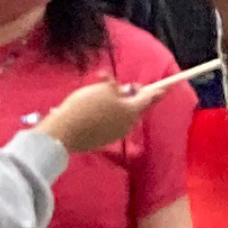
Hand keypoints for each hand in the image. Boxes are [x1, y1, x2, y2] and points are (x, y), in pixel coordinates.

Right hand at [36, 80, 164, 153]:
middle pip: (135, 108)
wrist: (64, 132)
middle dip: (134, 98)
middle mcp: (127, 124)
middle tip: (130, 88)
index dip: (154, 91)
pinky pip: (109, 123)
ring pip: (122, 116)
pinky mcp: (103, 139)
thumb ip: (116, 87)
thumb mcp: (103, 89)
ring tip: (106, 96)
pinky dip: (107, 115)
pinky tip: (94, 109)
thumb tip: (121, 90)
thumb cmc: (86, 106)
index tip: (163, 89)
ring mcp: (115, 134)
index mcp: (131, 111)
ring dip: (118, 106)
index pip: (147, 98)